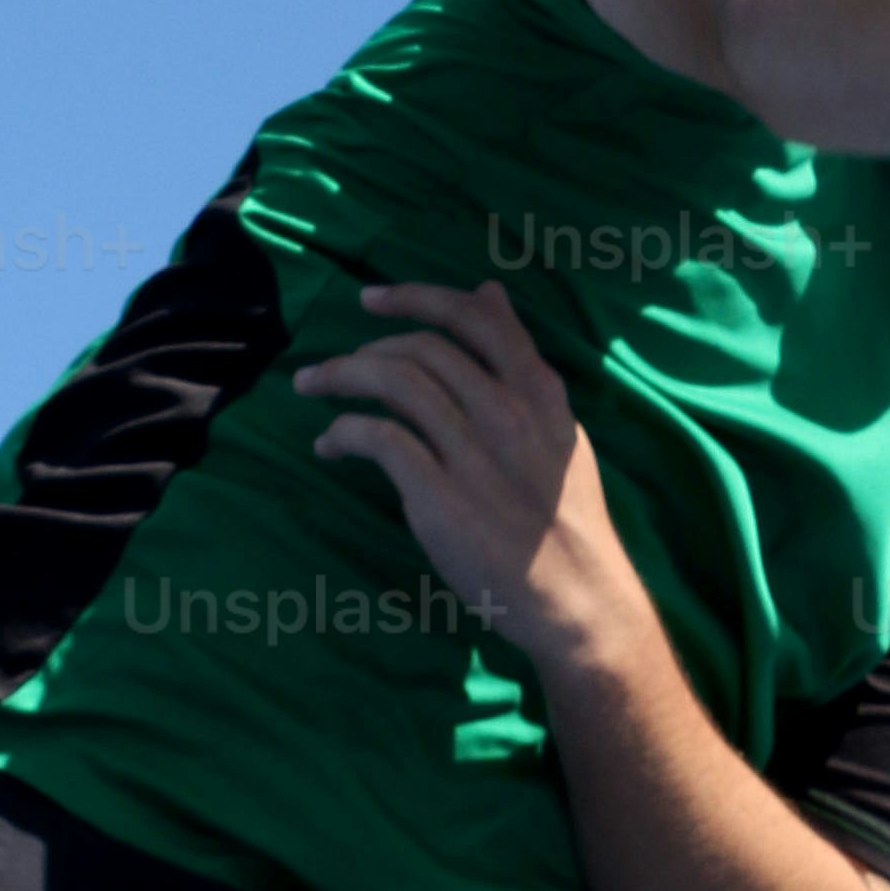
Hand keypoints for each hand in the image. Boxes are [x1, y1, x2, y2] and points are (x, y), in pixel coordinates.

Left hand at [293, 282, 645, 670]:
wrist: (575, 597)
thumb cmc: (564, 519)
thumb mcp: (557, 428)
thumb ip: (520, 363)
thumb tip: (490, 293)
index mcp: (538, 391)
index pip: (475, 318)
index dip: (416, 297)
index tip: (372, 299)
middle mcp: (507, 410)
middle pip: (422, 348)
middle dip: (364, 345)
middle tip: (330, 366)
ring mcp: (473, 451)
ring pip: (395, 381)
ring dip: (341, 377)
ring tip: (314, 387)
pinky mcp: (440, 494)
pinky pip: (378, 438)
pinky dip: (344, 431)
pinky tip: (330, 445)